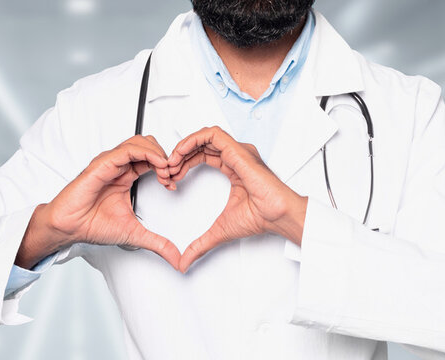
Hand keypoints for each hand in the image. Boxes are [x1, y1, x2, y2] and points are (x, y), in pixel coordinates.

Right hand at [15, 135, 180, 269]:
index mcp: (125, 176)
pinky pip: (128, 149)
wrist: (70, 227)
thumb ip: (158, 243)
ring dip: (158, 153)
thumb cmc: (92, 225)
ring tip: (166, 170)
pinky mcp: (103, 164)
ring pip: (140, 142)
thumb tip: (177, 259)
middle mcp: (118, 167)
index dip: (167, 168)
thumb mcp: (134, 234)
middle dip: (165, 156)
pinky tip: (157, 166)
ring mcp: (110, 163)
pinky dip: (147, 153)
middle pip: (148, 144)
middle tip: (172, 175)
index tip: (173, 184)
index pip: (151, 159)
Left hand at [167, 127, 307, 272]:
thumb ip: (200, 244)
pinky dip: (193, 140)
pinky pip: (212, 134)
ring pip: (204, 135)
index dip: (183, 163)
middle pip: (201, 144)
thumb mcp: (219, 231)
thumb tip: (184, 262)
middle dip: (180, 155)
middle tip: (167, 170)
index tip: (171, 177)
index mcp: (233, 168)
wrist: (277, 216)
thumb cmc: (260, 218)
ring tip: (172, 161)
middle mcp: (235, 156)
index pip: (202, 156)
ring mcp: (238, 151)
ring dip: (184, 146)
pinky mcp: (238, 150)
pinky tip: (181, 152)